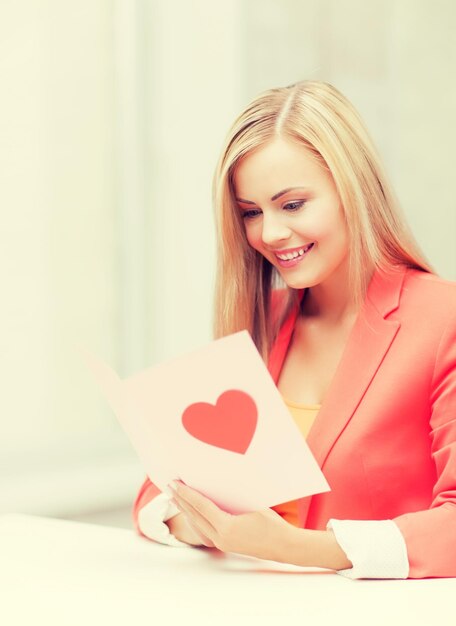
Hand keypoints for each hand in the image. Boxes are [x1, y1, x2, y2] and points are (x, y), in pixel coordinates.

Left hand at [168, 480, 291, 561]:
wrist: (284, 546)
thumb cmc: (272, 524)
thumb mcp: (253, 505)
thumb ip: (232, 498)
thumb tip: (216, 484)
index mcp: (226, 527)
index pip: (201, 506)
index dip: (187, 494)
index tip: (175, 483)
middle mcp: (221, 538)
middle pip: (195, 516)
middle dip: (181, 500)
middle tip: (170, 486)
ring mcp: (222, 543)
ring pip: (197, 525)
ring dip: (186, 510)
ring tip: (176, 497)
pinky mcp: (225, 545)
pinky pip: (204, 531)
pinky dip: (195, 519)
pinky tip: (191, 513)